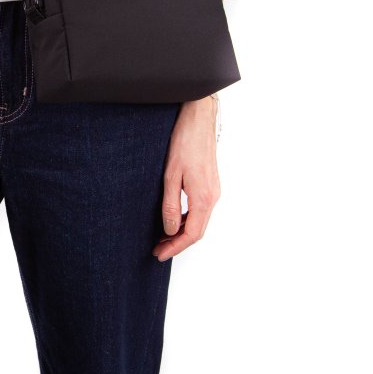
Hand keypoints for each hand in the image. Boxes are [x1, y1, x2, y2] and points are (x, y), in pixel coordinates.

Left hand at [153, 96, 219, 260]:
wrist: (199, 119)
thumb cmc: (184, 142)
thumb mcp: (170, 176)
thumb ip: (170, 205)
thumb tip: (169, 229)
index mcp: (203, 197)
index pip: (192, 233)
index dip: (175, 247)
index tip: (160, 254)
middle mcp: (212, 197)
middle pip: (197, 231)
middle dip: (178, 243)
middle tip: (158, 250)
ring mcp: (214, 190)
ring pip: (199, 221)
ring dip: (182, 232)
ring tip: (162, 238)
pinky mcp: (211, 184)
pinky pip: (200, 209)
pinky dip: (187, 219)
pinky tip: (174, 219)